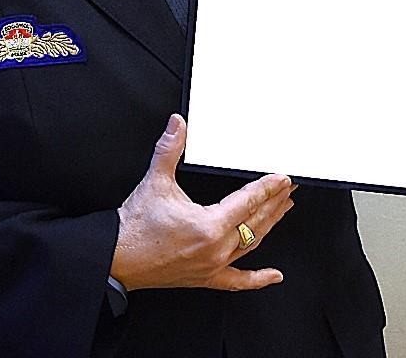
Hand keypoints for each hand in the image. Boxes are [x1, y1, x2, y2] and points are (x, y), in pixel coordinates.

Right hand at [110, 114, 295, 290]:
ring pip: (251, 245)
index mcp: (208, 225)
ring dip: (269, 226)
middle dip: (275, 203)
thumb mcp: (155, 181)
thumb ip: (169, 149)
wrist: (117, 259)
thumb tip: (177, 124)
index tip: (283, 179)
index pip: (248, 202)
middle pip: (256, 222)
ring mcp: (212, 265)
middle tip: (289, 190)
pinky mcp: (205, 278)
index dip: (267, 188)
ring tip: (283, 210)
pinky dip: (257, 280)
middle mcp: (215, 248)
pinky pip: (237, 282)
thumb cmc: (134, 227)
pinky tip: (274, 276)